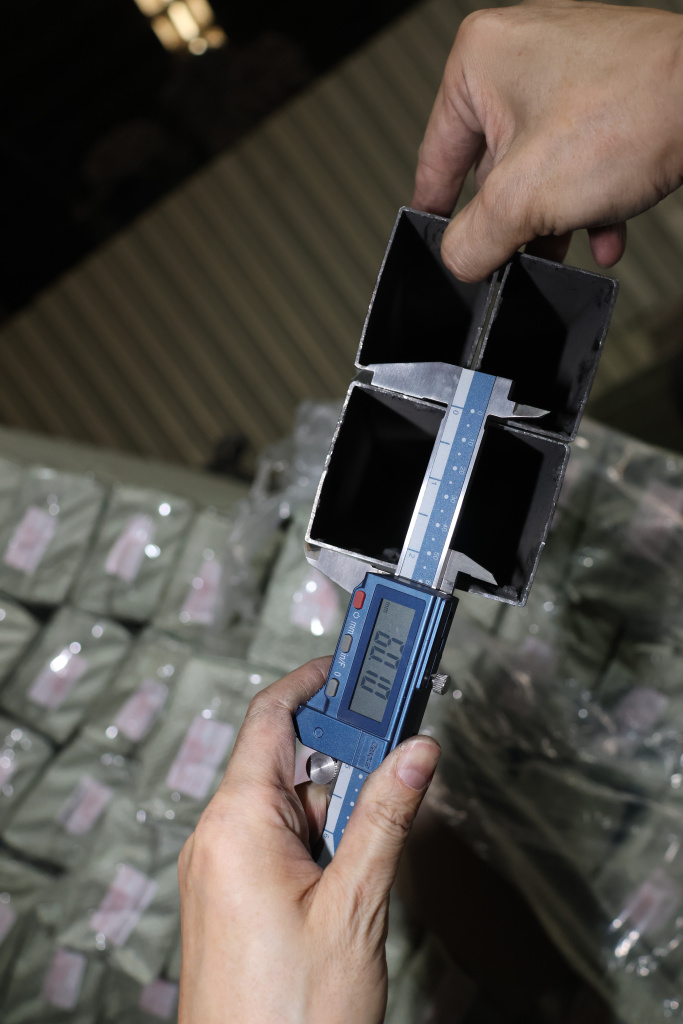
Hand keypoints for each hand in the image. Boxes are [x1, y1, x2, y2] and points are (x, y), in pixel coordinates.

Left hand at [178, 657, 440, 1023]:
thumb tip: (415, 752)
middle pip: (284, 762)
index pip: (272, 718)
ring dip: (332, 810)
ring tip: (369, 846)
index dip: (314, 683)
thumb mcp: (355, 902)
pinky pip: (272, 842)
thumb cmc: (290, 1014)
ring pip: (284, 806)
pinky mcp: (226, 897)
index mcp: (236, 823)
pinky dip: (313, 839)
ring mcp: (217, 869)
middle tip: (393, 754)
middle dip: (341, 759)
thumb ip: (385, 816)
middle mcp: (217, 837)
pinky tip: (344, 874)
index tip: (351, 665)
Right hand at [413, 0, 682, 280]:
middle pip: (493, 166)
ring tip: (565, 245)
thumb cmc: (633, 113)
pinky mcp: (610, 88)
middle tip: (517, 255)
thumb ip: (474, 240)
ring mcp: (570, 68)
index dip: (437, 211)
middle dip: (513, 219)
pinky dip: (589, 198)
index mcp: (480, 60)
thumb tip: (459, 261)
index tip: (439, 244)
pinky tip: (603, 229)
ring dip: (554, 217)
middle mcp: (521, 53)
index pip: (436, 155)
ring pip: (542, 166)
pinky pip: (581, 155)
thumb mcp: (523, 200)